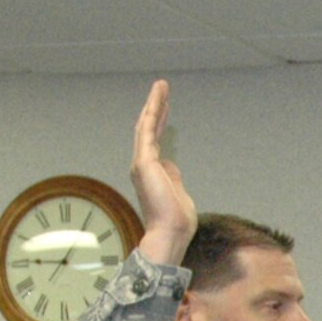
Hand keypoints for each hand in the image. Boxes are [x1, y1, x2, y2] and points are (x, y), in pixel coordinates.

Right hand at [131, 79, 197, 262]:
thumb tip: (171, 166)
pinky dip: (153, 112)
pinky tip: (159, 97)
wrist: (170, 234)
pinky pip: (147, 130)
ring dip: (154, 104)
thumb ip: (173, 177)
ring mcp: (142, 162)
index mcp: (152, 172)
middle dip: (155, 108)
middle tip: (161, 89)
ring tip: (161, 86)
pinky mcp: (144, 162)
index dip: (160, 123)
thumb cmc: (177, 221)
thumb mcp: (179, 193)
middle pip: (148, 129)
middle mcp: (143, 165)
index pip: (155, 141)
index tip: (165, 108)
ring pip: (147, 125)